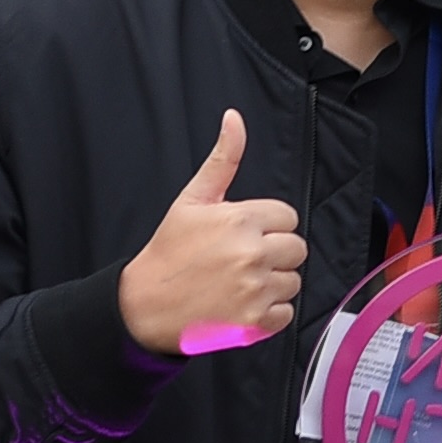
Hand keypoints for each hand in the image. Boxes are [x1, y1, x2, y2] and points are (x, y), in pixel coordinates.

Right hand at [118, 113, 303, 357]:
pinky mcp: (255, 323)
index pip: (287, 217)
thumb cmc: (169, 252)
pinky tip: (243, 304)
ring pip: (293, 281)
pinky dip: (269, 312)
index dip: (267, 225)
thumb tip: (234, 120)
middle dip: (274, 253)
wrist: (145, 305)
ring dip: (273, 283)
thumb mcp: (193, 199)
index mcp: (240, 220)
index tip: (244, 234)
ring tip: (240, 282)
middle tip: (243, 259)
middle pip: (296, 248)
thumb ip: (223, 159)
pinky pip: (287, 312)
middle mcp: (251, 254)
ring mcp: (255, 290)